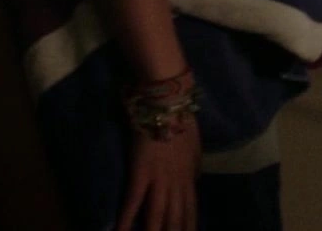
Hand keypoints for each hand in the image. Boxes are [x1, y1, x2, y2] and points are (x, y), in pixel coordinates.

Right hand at [116, 114, 200, 230]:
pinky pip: (134, 200)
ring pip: (158, 215)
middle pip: (176, 218)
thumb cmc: (181, 122)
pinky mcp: (141, 172)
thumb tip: (193, 183)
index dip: (190, 228)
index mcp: (190, 178)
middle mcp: (177, 183)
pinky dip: (127, 218)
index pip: (191, 211)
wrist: (168, 104)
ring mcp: (159, 179)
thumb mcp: (195, 150)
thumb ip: (193, 170)